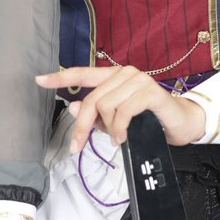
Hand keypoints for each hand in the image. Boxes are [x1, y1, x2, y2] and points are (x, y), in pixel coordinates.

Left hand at [35, 65, 206, 152]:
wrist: (180, 124)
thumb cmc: (148, 120)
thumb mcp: (116, 121)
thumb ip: (96, 115)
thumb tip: (75, 108)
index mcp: (114, 76)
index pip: (83, 73)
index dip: (60, 77)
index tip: (39, 80)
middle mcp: (125, 73)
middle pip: (92, 99)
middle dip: (82, 126)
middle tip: (77, 146)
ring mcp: (139, 80)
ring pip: (106, 106)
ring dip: (109, 129)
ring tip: (118, 138)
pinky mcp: (150, 92)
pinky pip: (124, 112)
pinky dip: (120, 129)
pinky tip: (124, 138)